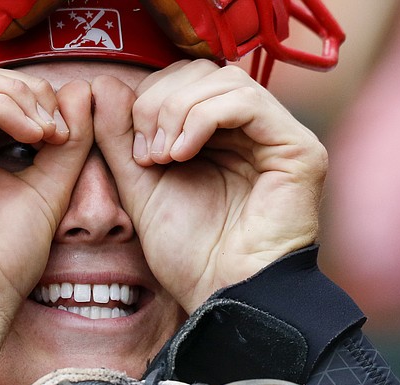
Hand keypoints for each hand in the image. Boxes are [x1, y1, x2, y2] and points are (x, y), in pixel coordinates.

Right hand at [0, 63, 92, 371]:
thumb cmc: (2, 262)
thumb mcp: (44, 189)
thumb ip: (63, 144)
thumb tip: (80, 93)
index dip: (25, 96)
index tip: (66, 127)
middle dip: (22, 91)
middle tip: (59, 122)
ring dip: (14, 97)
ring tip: (47, 129)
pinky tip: (30, 132)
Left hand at [92, 60, 326, 311]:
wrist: (221, 295)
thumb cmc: (188, 253)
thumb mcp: (141, 185)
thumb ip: (120, 137)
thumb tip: (101, 83)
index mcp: (219, 137)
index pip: (185, 81)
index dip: (151, 99)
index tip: (136, 149)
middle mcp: (252, 132)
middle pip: (203, 72)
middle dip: (160, 103)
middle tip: (148, 152)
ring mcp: (278, 138)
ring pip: (224, 81)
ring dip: (178, 111)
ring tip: (164, 157)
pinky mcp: (298, 149)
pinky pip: (247, 102)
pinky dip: (203, 117)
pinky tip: (182, 153)